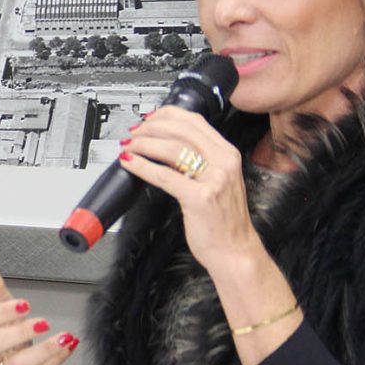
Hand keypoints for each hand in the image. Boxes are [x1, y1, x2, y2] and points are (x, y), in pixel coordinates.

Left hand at [117, 106, 262, 273]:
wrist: (234, 249)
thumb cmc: (222, 219)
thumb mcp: (216, 181)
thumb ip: (198, 160)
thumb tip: (165, 145)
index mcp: (227, 154)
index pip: (195, 121)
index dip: (166, 115)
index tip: (148, 119)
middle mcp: (223, 162)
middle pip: (181, 130)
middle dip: (151, 128)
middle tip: (133, 134)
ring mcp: (213, 179)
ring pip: (171, 149)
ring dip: (143, 144)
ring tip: (129, 147)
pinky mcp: (199, 198)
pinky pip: (164, 175)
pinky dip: (142, 166)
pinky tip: (130, 163)